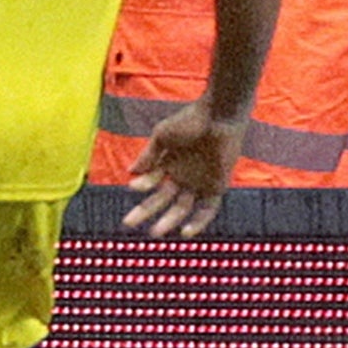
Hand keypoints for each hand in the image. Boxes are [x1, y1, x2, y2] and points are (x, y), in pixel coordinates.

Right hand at [122, 101, 245, 238]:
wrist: (219, 115)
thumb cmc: (190, 120)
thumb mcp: (162, 136)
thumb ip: (148, 156)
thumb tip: (130, 173)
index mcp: (169, 164)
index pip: (151, 183)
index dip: (142, 186)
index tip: (132, 186)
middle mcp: (184, 176)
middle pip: (162, 200)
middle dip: (145, 211)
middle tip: (127, 222)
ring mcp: (200, 183)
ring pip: (182, 208)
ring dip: (168, 221)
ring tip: (155, 232)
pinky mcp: (217, 187)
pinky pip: (207, 210)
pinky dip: (197, 222)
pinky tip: (184, 231)